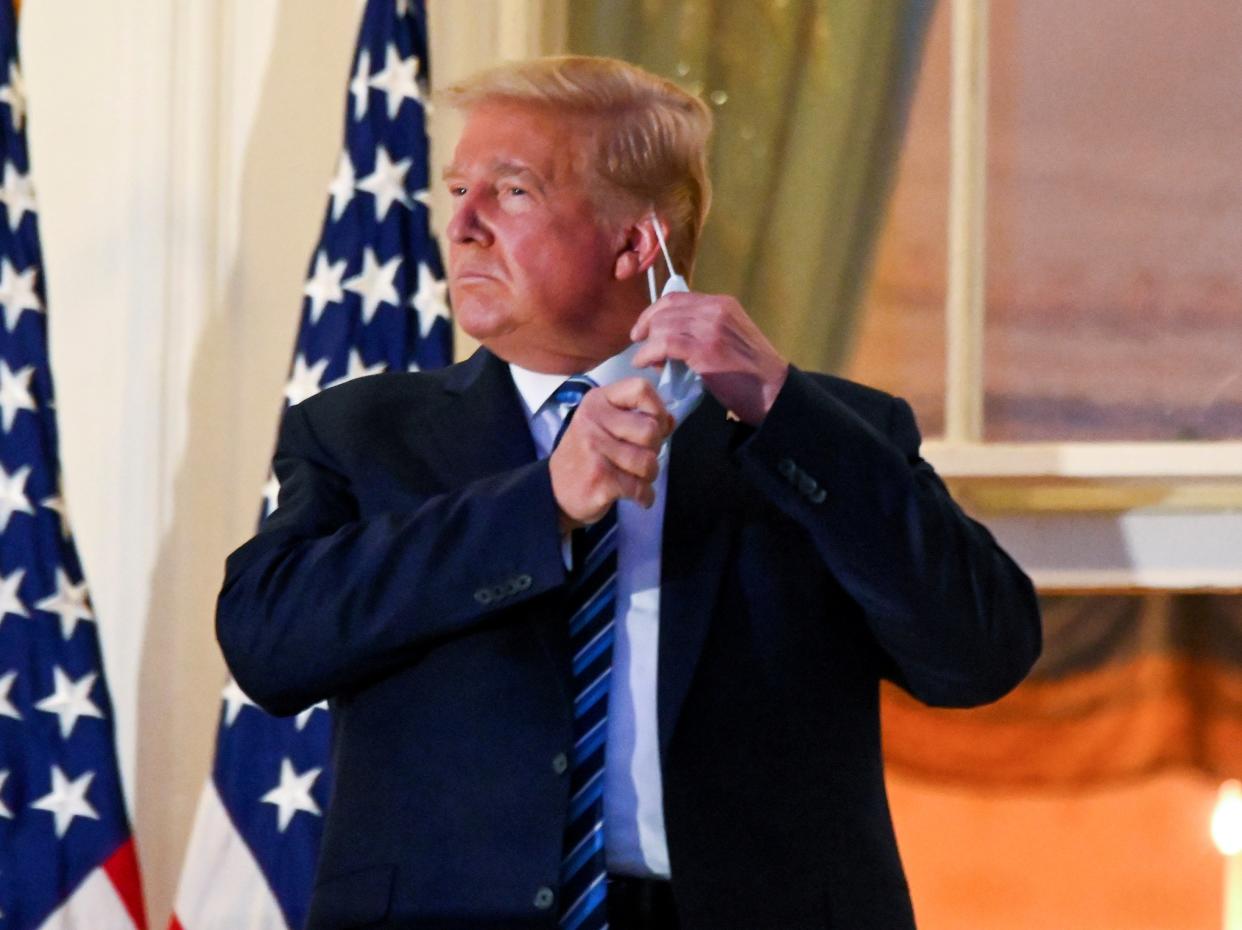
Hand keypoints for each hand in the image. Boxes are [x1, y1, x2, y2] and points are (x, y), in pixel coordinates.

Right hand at [548, 377, 674, 529]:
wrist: (554, 491)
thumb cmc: (586, 455)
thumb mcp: (604, 425)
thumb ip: (638, 417)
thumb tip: (670, 420)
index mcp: (597, 401)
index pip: (641, 389)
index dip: (657, 409)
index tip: (655, 425)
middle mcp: (593, 421)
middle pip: (650, 430)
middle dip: (655, 449)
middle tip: (641, 457)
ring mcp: (594, 450)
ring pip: (648, 461)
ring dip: (650, 475)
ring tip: (637, 477)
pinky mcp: (599, 479)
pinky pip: (640, 487)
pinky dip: (645, 496)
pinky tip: (638, 496)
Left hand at [630, 292, 788, 425]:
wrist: (773, 392)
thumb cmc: (750, 374)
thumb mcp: (729, 339)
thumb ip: (703, 331)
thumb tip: (668, 337)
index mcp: (722, 304)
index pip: (676, 298)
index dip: (654, 312)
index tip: (643, 329)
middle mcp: (716, 309)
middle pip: (666, 309)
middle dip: (646, 326)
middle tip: (639, 345)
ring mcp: (711, 328)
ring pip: (662, 325)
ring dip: (647, 344)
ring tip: (645, 360)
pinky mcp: (705, 349)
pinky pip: (664, 344)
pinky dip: (648, 354)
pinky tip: (645, 364)